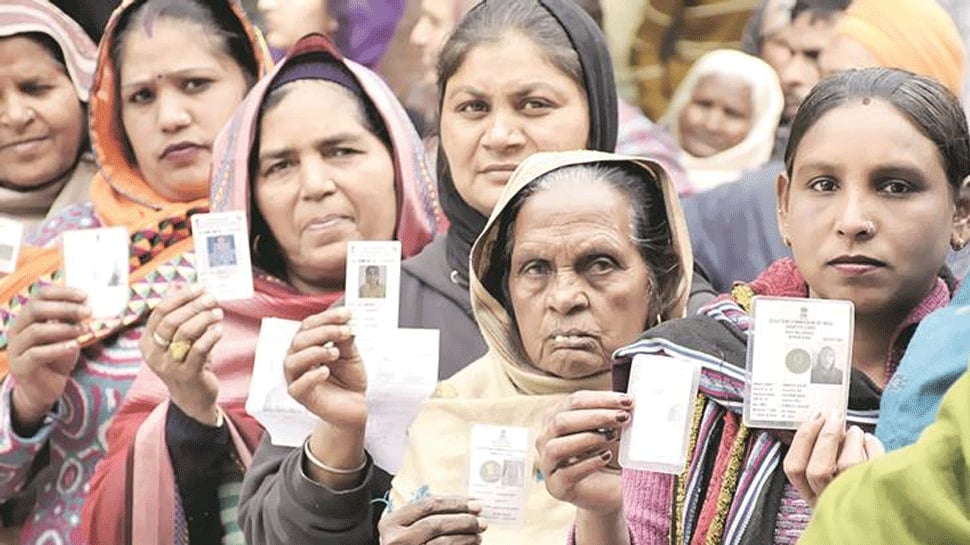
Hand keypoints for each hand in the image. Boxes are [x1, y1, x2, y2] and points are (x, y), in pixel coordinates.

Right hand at [8, 286, 88, 428]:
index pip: (39, 295)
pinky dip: (57, 349)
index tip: (84, 296)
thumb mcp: (67, 335)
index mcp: (27, 316)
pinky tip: (74, 346)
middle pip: (35, 309)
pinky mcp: (20, 366)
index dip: (62, 292)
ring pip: (35, 331)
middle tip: (88, 312)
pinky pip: (36, 354)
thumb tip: (90, 305)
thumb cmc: (57, 356)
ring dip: (63, 328)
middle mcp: (17, 329)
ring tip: (83, 330)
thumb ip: (73, 320)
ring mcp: (15, 348)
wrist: (44, 388)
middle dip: (64, 308)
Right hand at [140, 284, 222, 424]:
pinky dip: (211, 335)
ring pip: (185, 333)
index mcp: (147, 342)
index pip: (159, 312)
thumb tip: (182, 286)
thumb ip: (179, 316)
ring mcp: (169, 366)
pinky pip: (199, 349)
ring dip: (204, 318)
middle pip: (172, 321)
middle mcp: (154, 354)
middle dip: (194, 305)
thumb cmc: (186, 362)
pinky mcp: (187, 374)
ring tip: (218, 313)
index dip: (180, 297)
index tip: (198, 288)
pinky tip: (219, 330)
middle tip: (211, 298)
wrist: (192, 398)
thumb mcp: (178, 340)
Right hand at [285, 307, 366, 429]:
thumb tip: (345, 322)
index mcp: (307, 345)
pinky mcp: (301, 397)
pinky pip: (297, 386)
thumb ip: (345, 339)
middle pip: (299, 340)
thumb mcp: (351, 354)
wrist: (357, 404)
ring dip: (314, 352)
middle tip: (345, 332)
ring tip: (335, 352)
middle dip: (323, 332)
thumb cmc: (349, 378)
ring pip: (292, 361)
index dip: (327, 317)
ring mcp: (297, 378)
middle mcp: (298, 359)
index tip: (347, 313)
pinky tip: (325, 371)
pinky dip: (311, 376)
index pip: (309, 325)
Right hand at [378, 496, 485, 544]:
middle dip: (463, 520)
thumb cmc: (404, 543)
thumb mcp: (404, 528)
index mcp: (391, 522)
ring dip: (466, 537)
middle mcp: (395, 539)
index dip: (454, 502)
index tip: (474, 502)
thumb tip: (462, 507)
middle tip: (481, 520)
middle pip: (437, 523)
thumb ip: (423, 517)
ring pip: (443, 542)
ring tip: (477, 535)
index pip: (428, 505)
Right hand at [535, 390, 631, 514]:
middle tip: (623, 417)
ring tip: (612, 438)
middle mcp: (546, 439)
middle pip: (561, 420)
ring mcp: (547, 464)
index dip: (601, 399)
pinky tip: (606, 457)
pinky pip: (567, 473)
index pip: (573, 401)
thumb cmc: (606, 456)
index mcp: (555, 418)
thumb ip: (612, 415)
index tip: (627, 401)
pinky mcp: (556, 486)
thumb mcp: (609, 430)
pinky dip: (588, 463)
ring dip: (587, 439)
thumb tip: (628, 402)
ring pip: (556, 446)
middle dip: (596, 416)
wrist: (607, 491)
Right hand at [783, 409, 884, 505]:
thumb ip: (823, 456)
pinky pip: (873, 465)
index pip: (794, 469)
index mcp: (813, 496)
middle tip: (835, 416)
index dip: (803, 438)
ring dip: (851, 438)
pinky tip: (870, 441)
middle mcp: (829, 500)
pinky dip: (872, 445)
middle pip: (817, 470)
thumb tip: (825, 422)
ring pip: (847, 465)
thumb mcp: (831, 480)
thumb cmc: (857, 490)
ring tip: (855, 431)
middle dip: (826, 435)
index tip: (814, 418)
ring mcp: (854, 499)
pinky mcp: (879, 493)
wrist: (888, 517)